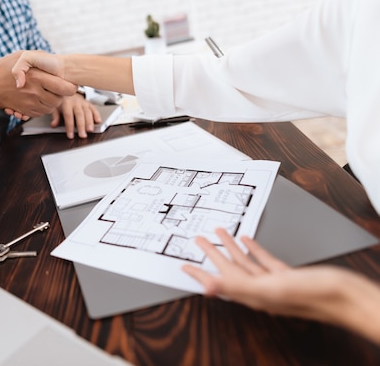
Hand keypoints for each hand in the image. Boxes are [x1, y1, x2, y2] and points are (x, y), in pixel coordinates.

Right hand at [0, 51, 75, 118]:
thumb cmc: (3, 68)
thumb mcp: (20, 55)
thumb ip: (38, 57)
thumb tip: (52, 61)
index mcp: (36, 77)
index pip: (64, 88)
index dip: (70, 87)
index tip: (69, 84)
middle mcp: (34, 92)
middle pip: (60, 100)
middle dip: (62, 95)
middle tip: (58, 88)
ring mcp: (29, 104)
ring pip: (51, 108)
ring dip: (53, 102)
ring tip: (48, 92)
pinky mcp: (25, 112)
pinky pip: (41, 113)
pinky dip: (43, 108)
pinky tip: (39, 99)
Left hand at [51, 94, 100, 138]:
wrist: (68, 88)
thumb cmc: (61, 100)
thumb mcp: (55, 107)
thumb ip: (55, 116)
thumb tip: (53, 125)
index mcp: (66, 103)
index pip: (68, 115)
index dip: (69, 126)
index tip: (70, 135)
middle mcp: (76, 102)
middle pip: (79, 114)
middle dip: (81, 126)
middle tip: (82, 135)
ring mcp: (83, 102)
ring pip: (88, 112)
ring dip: (90, 122)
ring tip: (90, 130)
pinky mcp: (89, 103)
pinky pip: (94, 109)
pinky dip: (97, 115)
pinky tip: (98, 121)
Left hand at [181, 228, 364, 327]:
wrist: (345, 296)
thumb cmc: (312, 295)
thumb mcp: (270, 288)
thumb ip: (238, 287)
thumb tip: (207, 289)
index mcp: (253, 294)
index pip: (218, 282)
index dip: (200, 273)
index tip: (183, 266)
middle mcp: (260, 290)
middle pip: (229, 269)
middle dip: (212, 254)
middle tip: (197, 239)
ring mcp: (274, 283)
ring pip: (246, 263)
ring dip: (231, 248)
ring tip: (219, 233)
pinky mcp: (288, 275)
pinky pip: (264, 261)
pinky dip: (254, 250)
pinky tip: (248, 240)